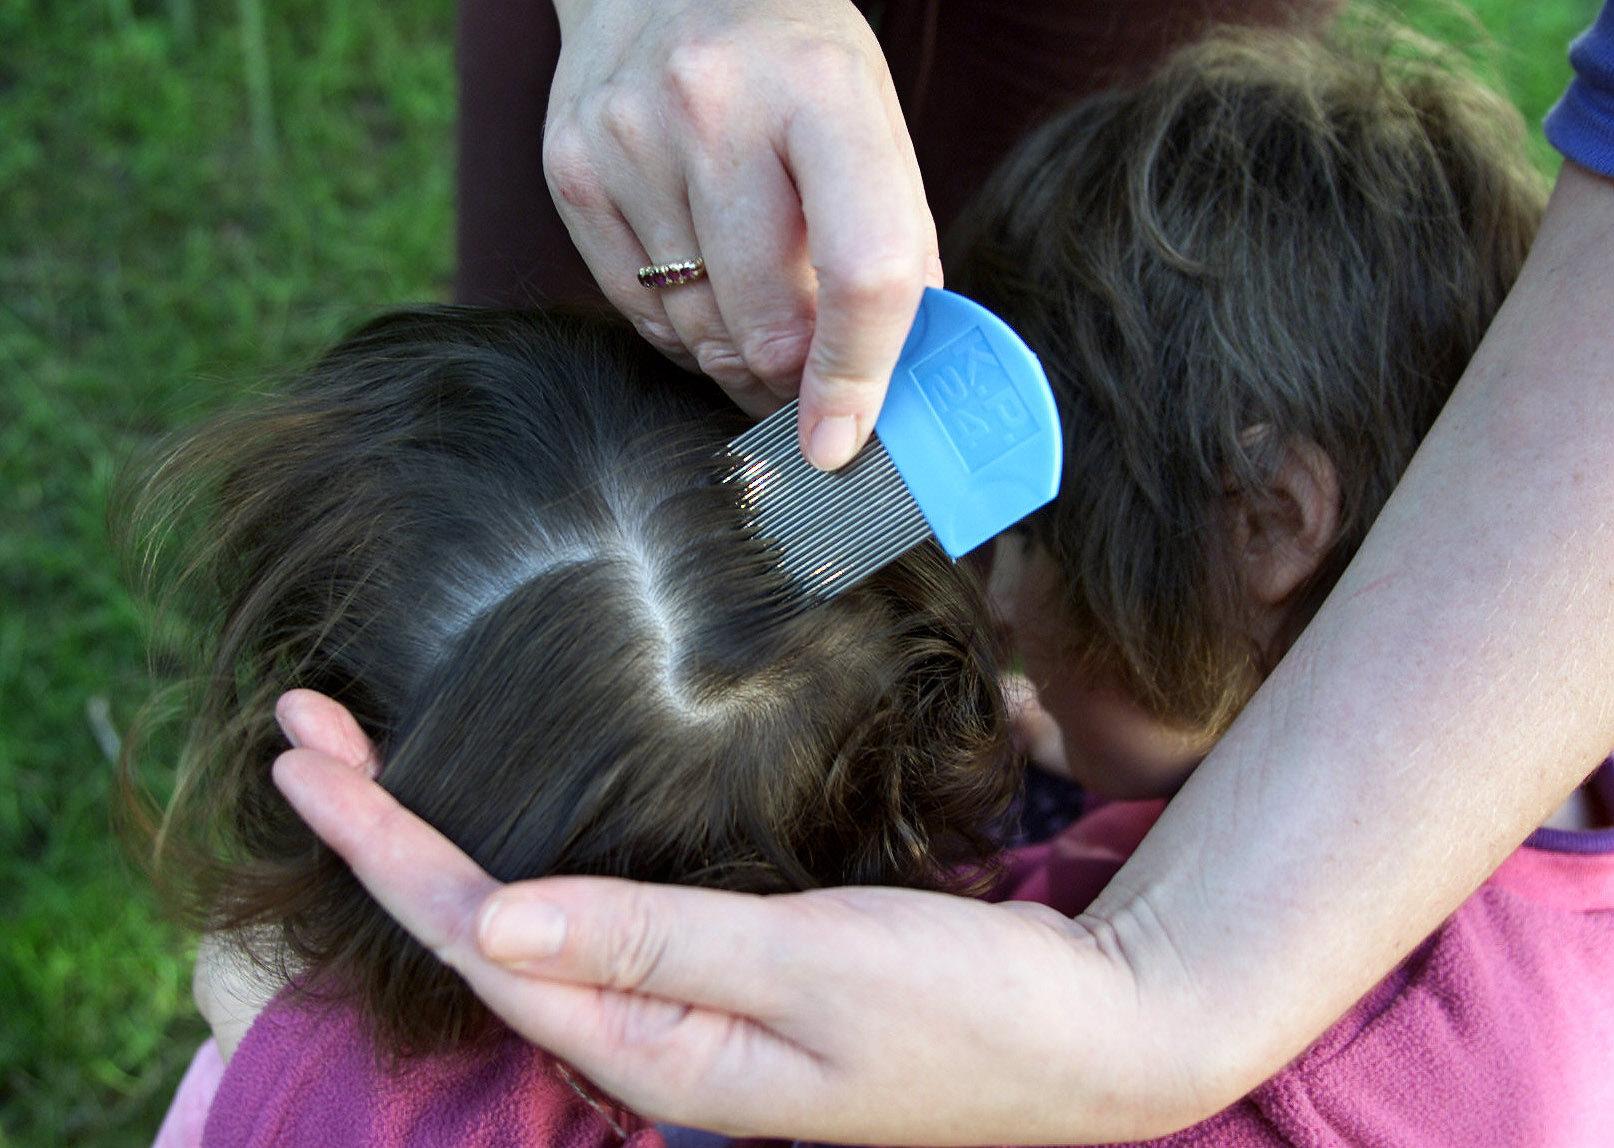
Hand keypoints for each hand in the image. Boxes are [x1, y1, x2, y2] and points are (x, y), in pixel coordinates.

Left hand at [271, 689, 1220, 1143]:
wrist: (1087, 1038)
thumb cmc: (963, 1007)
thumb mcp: (807, 970)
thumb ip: (650, 940)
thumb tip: (484, 923)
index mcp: (650, 1048)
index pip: (474, 937)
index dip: (379, 845)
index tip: (304, 755)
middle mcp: (647, 1038)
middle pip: (475, 927)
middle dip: (380, 831)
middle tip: (304, 729)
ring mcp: (685, 1010)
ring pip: (523, 921)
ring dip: (439, 838)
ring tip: (367, 765)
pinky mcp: (725, 975)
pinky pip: (590, 915)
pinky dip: (522, 853)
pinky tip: (504, 821)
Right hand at [544, 0, 941, 469]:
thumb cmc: (789, 62)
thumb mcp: (869, 119)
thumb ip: (892, 244)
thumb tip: (896, 384)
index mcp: (822, 92)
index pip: (864, 272)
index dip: (861, 376)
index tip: (844, 438)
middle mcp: (715, 109)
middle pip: (768, 323)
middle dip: (794, 379)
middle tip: (809, 382)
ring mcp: (630, 140)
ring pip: (699, 334)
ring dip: (739, 360)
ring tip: (761, 322)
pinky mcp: (572, 171)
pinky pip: (638, 314)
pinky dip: (683, 331)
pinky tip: (705, 290)